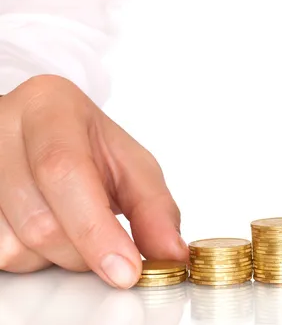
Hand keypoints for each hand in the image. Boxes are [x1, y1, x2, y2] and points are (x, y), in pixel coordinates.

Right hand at [0, 75, 186, 287]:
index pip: (64, 170)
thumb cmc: (91, 146)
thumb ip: (155, 208)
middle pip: (40, 221)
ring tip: (72, 221)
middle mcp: (2, 127)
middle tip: (108, 246)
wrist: (50, 134)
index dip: (95, 229)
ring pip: (14, 246)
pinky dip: (31, 255)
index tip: (125, 269)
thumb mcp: (132, 165)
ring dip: (56, 255)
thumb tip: (171, 253)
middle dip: (84, 251)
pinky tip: (46, 225)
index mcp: (50, 106)